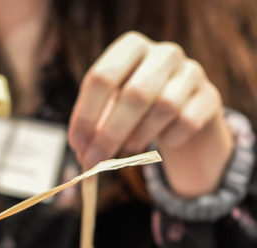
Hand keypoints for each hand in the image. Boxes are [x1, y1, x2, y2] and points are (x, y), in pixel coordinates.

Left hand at [68, 31, 232, 196]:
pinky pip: (188, 122)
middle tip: (94, 160)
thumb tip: (83, 154)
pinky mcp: (210, 96)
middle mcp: (163, 53)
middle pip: (134, 94)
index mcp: (130, 47)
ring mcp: (192, 71)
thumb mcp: (109, 108)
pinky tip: (160, 143)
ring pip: (164, 106)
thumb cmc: (133, 107)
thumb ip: (94, 126)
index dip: (86, 114)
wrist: (182, 108)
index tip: (77, 144)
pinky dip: (168, 139)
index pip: (102, 77)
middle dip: (110, 133)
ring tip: (128, 147)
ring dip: (139, 136)